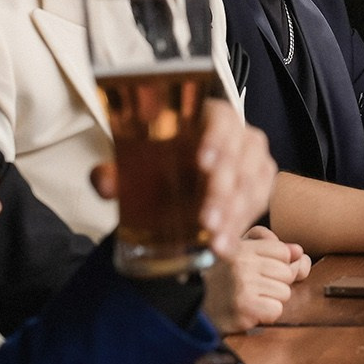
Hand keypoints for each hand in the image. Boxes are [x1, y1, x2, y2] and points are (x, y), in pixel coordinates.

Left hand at [85, 103, 276, 262]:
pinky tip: (223, 247)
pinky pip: (257, 206)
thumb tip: (104, 182)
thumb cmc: (159, 163)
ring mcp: (253, 161)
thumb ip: (116, 171)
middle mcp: (239, 135)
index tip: (202, 162)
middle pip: (240, 158)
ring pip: (252, 185)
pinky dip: (240, 229)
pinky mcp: (260, 186)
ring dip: (234, 216)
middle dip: (223, 192)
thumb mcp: (135, 164)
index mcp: (209, 116)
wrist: (176, 180)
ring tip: (214, 241)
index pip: (222, 119)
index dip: (217, 138)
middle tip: (205, 219)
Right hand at [204, 225, 310, 333]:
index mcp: (242, 247)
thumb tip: (299, 252)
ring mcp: (243, 285)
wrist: (195, 309)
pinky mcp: (245, 307)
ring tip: (252, 299)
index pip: (283, 251)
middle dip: (277, 284)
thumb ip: (270, 248)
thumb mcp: (240, 255)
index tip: (264, 272)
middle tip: (256, 289)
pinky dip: (267, 315)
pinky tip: (252, 311)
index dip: (279, 264)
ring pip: (285, 293)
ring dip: (272, 300)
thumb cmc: (223, 282)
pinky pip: (276, 310)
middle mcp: (243, 263)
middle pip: (287, 273)